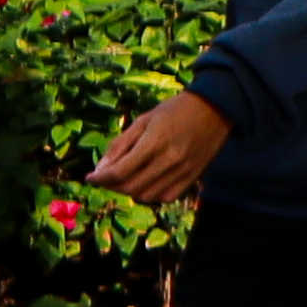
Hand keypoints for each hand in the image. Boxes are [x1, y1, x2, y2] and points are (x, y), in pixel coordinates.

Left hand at [88, 89, 230, 208]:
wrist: (215, 109)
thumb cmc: (174, 110)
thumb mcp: (143, 120)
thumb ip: (121, 145)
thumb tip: (100, 169)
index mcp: (155, 142)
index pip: (120, 171)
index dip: (100, 178)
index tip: (90, 178)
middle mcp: (170, 160)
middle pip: (131, 187)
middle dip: (112, 186)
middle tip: (106, 178)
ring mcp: (183, 171)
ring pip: (147, 196)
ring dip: (130, 191)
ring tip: (125, 180)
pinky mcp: (193, 177)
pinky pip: (166, 197)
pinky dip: (151, 194)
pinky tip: (146, 183)